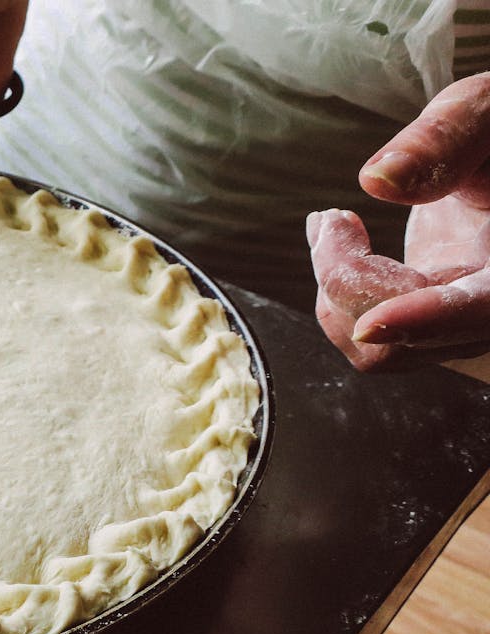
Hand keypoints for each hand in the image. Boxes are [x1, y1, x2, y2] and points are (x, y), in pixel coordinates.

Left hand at [308, 73, 489, 370]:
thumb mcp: (487, 112)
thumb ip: (444, 138)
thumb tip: (377, 181)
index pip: (483, 309)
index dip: (426, 319)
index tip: (370, 324)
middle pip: (409, 334)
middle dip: (348, 277)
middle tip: (330, 218)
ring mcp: (465, 329)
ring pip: (381, 351)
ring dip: (336, 293)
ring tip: (333, 225)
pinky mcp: (433, 331)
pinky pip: (373, 345)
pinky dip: (339, 301)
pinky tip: (342, 247)